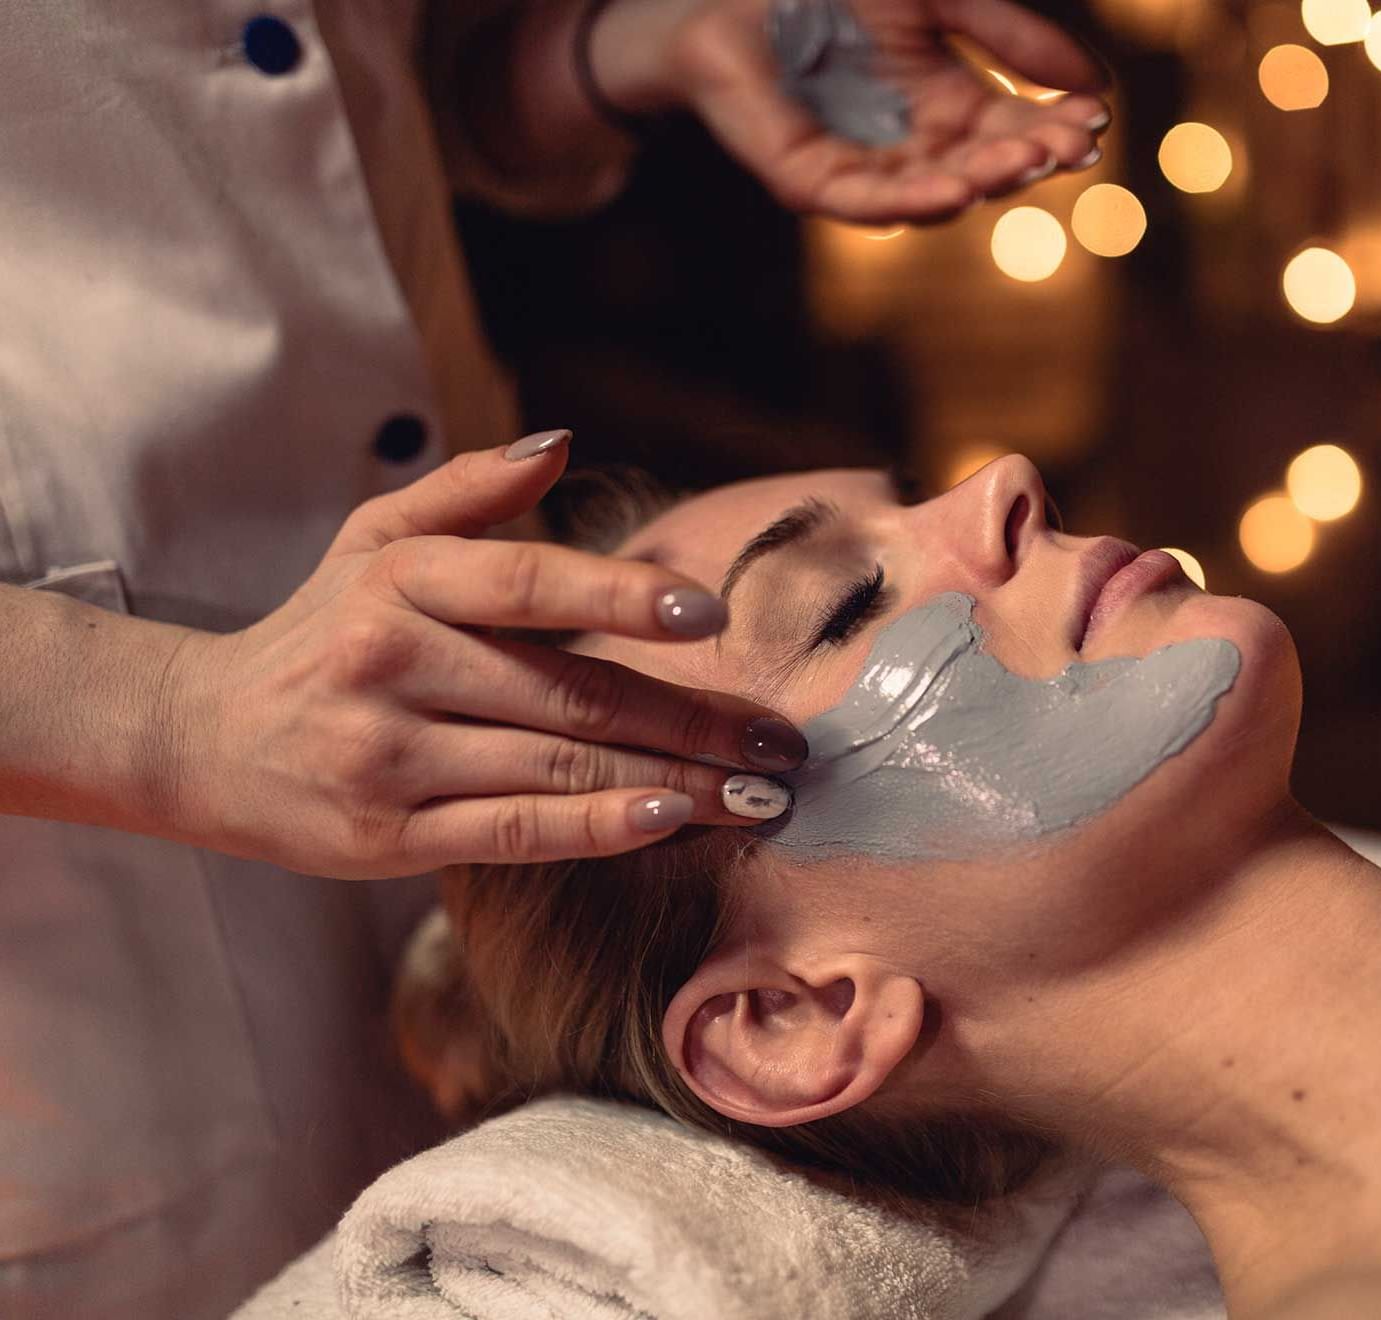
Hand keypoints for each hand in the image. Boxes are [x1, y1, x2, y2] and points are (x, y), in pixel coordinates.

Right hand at [164, 432, 804, 878]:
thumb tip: (565, 444)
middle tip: (781, 740)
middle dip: (692, 718)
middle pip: (570, 692)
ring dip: (672, 781)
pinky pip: (515, 830)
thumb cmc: (317, 631)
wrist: (197, 738)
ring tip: (756, 792)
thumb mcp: (372, 541)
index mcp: (400, 582)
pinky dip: (598, 828)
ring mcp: (390, 755)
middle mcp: (392, 664)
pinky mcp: (388, 835)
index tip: (712, 616)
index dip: (622, 597)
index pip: (529, 584)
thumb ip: (468, 492)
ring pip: (557, 766)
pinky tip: (669, 819)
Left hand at [592, 0, 1110, 222]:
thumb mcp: (940, 0)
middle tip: (1074, 147)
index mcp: (944, 109)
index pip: (1013, 132)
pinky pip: (867, 202)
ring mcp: (860, 170)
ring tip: (1025, 163)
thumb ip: (1009, 36)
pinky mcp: (809, 181)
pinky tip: (958, 191)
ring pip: (934, 194)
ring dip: (983, 182)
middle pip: (983, 170)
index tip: (1097, 123)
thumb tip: (1096, 85)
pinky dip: (914, 201)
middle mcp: (909, 148)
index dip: (1054, 131)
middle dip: (1029, 160)